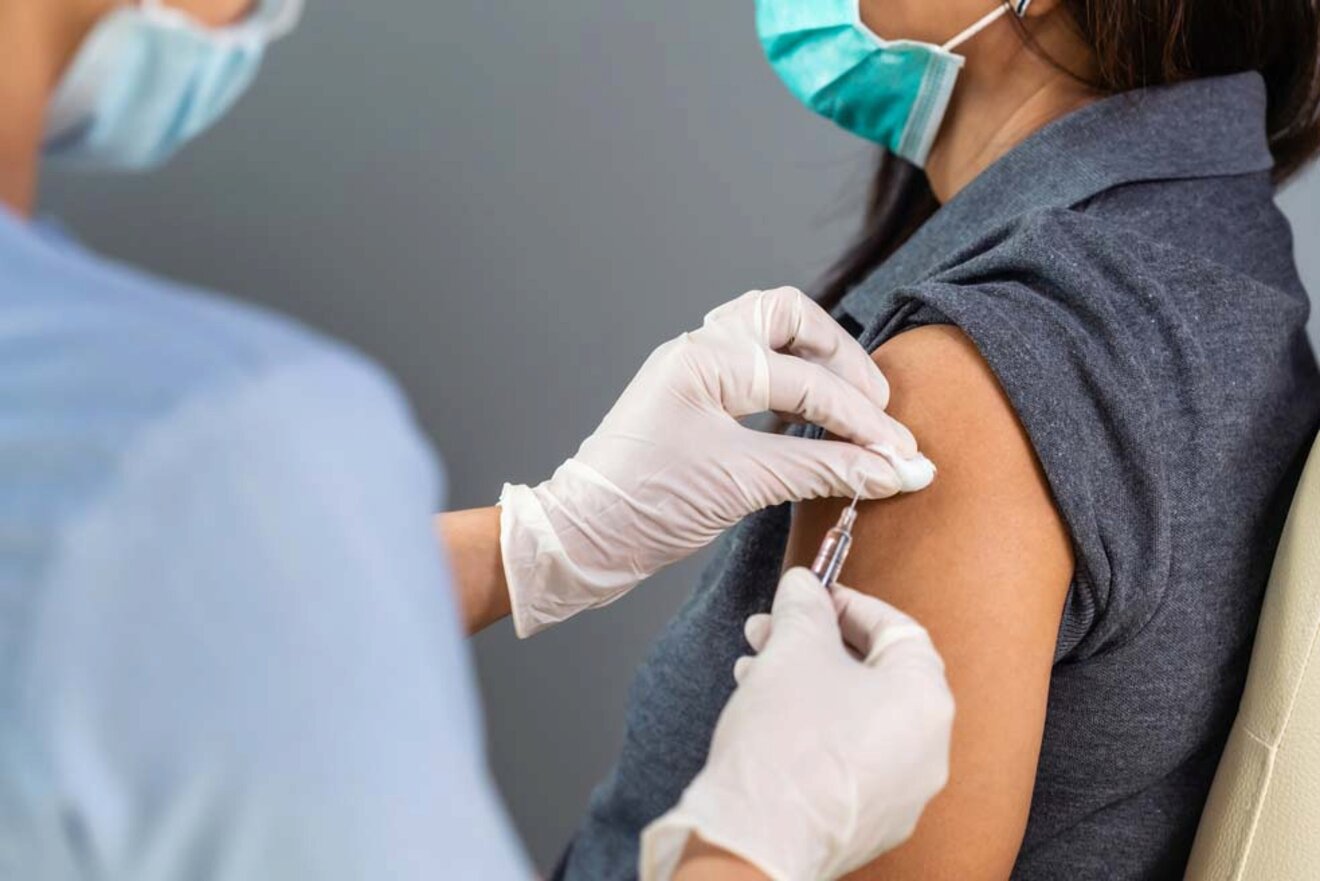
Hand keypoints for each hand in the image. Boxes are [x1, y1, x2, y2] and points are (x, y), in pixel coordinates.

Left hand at [499, 287, 935, 636]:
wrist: (581, 538)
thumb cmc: (644, 506)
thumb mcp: (743, 484)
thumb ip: (825, 471)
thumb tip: (894, 471)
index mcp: (705, 359)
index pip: (807, 381)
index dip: (863, 422)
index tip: (903, 457)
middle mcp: (698, 350)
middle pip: (790, 318)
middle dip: (841, 358)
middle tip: (876, 410)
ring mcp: (693, 371)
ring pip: (770, 334)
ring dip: (817, 364)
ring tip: (852, 410)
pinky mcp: (693, 400)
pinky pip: (755, 370)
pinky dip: (792, 388)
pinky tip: (813, 422)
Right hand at [641, 568, 954, 880]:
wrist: (754, 841)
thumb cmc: (783, 747)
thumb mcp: (792, 649)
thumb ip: (805, 606)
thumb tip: (805, 585)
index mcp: (926, 702)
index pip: (897, 629)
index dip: (849, 604)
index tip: (811, 595)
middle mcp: (928, 752)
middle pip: (875, 674)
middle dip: (816, 644)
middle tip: (772, 630)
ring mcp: (901, 794)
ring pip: (857, 717)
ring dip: (807, 684)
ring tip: (755, 672)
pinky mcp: (867, 823)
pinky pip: (847, 759)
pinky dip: (812, 730)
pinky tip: (767, 718)